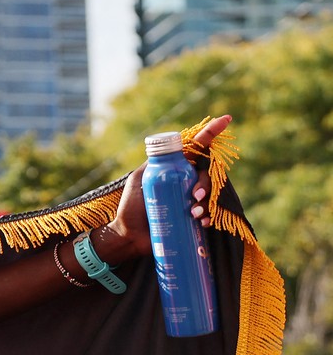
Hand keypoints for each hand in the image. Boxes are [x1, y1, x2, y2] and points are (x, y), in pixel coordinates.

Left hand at [101, 115, 232, 259]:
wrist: (129, 236)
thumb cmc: (131, 206)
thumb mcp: (139, 179)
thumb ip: (153, 163)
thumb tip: (168, 148)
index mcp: (175, 167)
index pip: (196, 147)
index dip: (211, 132)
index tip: (226, 119)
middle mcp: (186, 180)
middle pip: (206, 173)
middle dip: (206, 184)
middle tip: (195, 197)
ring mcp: (191, 198)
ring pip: (210, 192)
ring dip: (207, 202)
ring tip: (194, 214)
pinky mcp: (193, 216)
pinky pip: (209, 213)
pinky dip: (208, 217)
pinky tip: (202, 223)